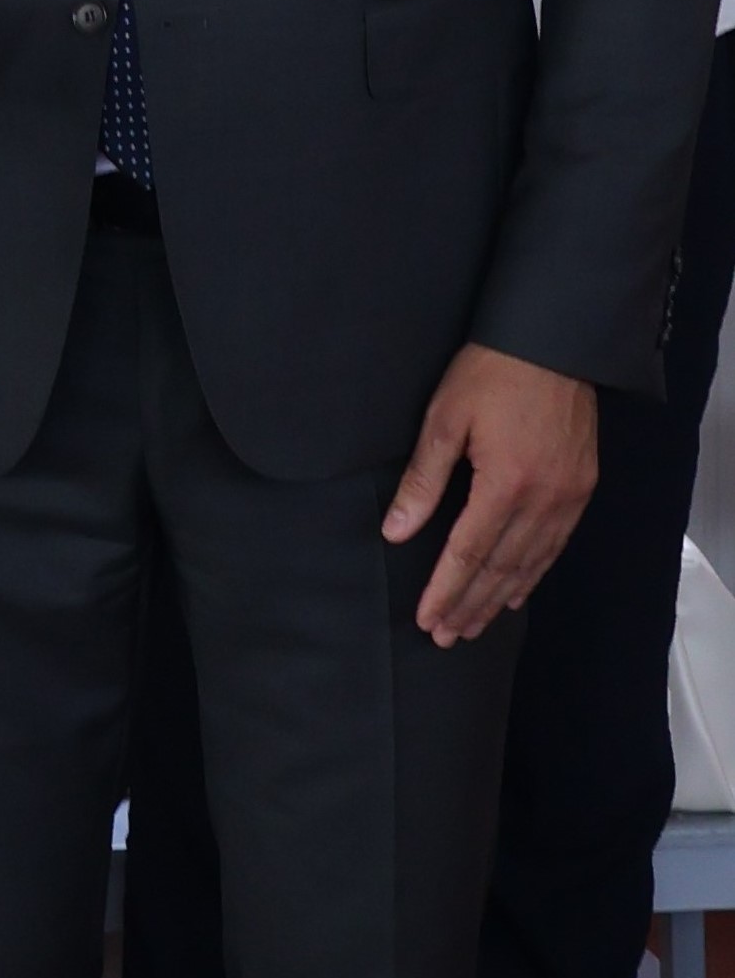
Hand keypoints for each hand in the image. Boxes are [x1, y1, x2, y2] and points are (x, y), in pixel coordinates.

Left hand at [388, 342, 598, 646]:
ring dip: (500, 597)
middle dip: (470, 605)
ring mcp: (569, 496)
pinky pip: (556, 544)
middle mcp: (545, 499)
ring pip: (532, 562)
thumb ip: (423, 480)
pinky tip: (517, 591)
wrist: (554, 342)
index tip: (427, 619)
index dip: (446, 590)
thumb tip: (396, 530)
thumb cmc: (492, 373)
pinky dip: (533, 572)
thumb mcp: (444, 419)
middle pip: (502, 567)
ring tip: (473, 624)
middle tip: (445, 635)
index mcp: (507, 484)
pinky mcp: (582, 486)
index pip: (469, 553)